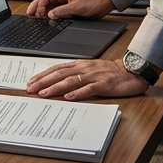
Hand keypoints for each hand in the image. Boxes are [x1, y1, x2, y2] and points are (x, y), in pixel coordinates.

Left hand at [25, 59, 150, 99]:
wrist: (132, 71)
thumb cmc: (110, 72)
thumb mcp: (90, 70)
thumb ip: (75, 74)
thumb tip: (58, 82)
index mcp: (80, 65)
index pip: (56, 69)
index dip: (43, 75)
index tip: (31, 82)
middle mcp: (84, 68)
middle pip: (59, 74)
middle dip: (43, 81)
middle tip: (30, 89)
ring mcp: (94, 76)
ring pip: (71, 80)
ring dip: (56, 87)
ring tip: (44, 93)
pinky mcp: (104, 84)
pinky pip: (89, 88)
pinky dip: (78, 93)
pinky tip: (69, 97)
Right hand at [27, 0, 114, 19]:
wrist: (104, 4)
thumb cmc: (93, 2)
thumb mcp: (76, 7)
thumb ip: (62, 11)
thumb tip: (50, 15)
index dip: (40, 4)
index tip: (38, 12)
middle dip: (37, 6)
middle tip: (30, 13)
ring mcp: (64, 0)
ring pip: (49, 4)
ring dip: (42, 10)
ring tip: (35, 17)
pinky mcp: (67, 6)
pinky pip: (55, 9)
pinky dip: (49, 13)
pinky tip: (46, 18)